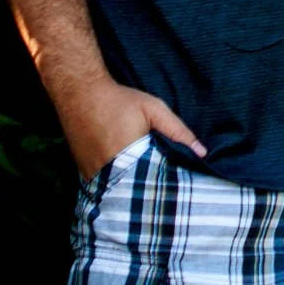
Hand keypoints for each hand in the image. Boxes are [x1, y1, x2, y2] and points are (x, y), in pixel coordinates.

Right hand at [59, 79, 205, 180]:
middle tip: (165, 189)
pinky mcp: (84, 173)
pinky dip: (116, 183)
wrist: (81, 94)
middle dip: (150, 190)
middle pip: (137, 190)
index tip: (178, 187)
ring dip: (132, 189)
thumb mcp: (153, 109)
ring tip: (147, 185)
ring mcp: (94, 175)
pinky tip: (126, 177)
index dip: (167, 185)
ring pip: (119, 190)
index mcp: (129, 158)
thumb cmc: (120, 100)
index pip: (155, 182)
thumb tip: (202, 153)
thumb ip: (177, 130)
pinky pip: (105, 185)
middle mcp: (109, 171)